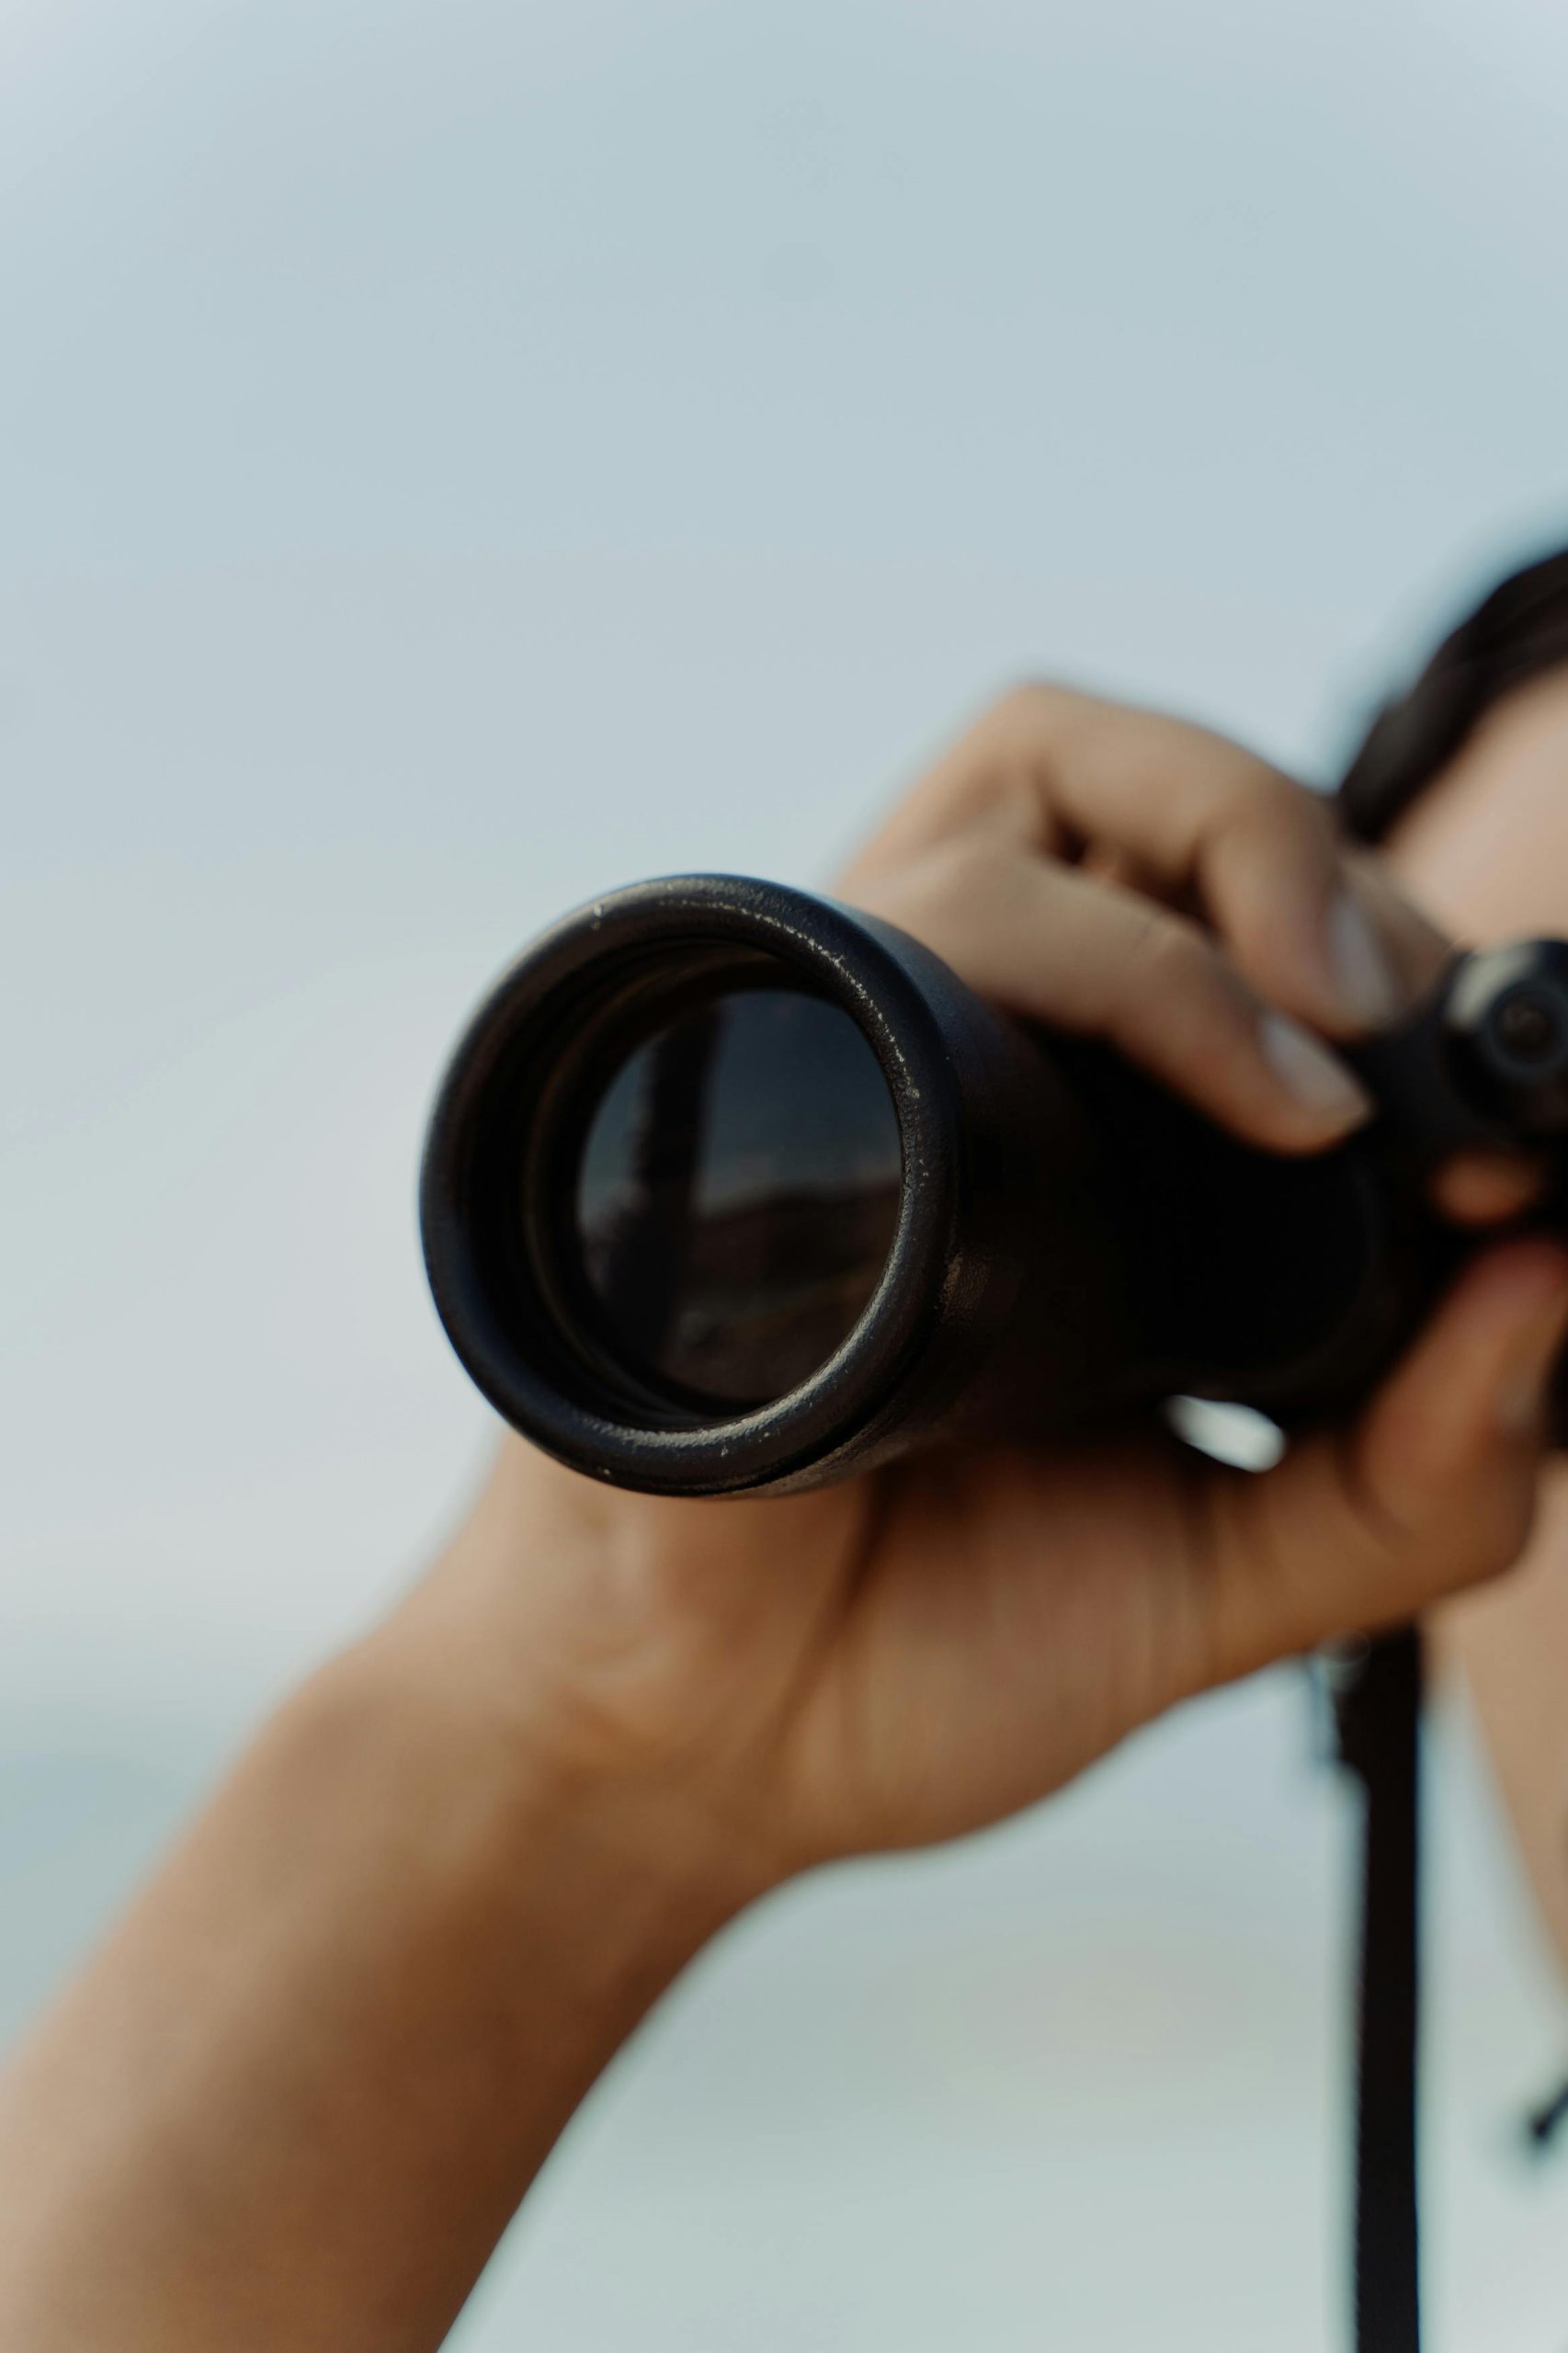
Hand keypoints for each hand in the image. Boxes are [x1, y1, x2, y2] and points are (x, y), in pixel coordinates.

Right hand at [406, 686, 1567, 1892]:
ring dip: (1239, 849)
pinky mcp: (761, 1083)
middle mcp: (965, 1043)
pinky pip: (920, 918)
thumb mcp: (1235, 1582)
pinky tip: (1256, 1094)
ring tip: (1332, 1053)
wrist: (682, 1753)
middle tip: (1430, 1073)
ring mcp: (854, 1037)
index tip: (1518, 1145)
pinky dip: (1112, 957)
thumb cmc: (924, 1655)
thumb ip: (1418, 1475)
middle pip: (1155, 789)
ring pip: (1039, 772)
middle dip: (1339, 879)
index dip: (1407, 962)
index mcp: (1077, 1134)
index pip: (1250, 913)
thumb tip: (1558, 1281)